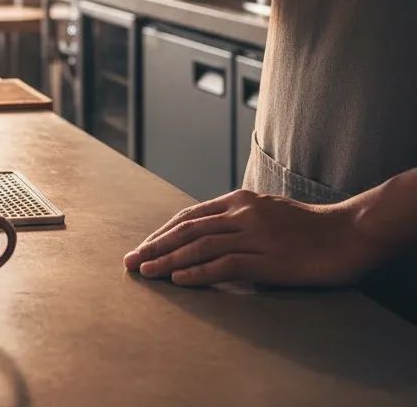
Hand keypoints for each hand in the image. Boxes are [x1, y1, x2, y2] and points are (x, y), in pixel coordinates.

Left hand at [124, 188, 380, 287]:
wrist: (348, 233)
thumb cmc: (309, 227)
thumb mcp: (267, 212)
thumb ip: (238, 219)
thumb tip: (212, 234)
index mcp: (238, 200)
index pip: (190, 216)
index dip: (163, 232)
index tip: (144, 246)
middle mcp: (241, 214)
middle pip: (187, 230)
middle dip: (155, 246)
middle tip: (131, 261)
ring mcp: (254, 235)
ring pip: (199, 246)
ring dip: (168, 260)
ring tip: (146, 272)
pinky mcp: (268, 259)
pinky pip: (224, 265)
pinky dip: (198, 272)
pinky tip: (178, 279)